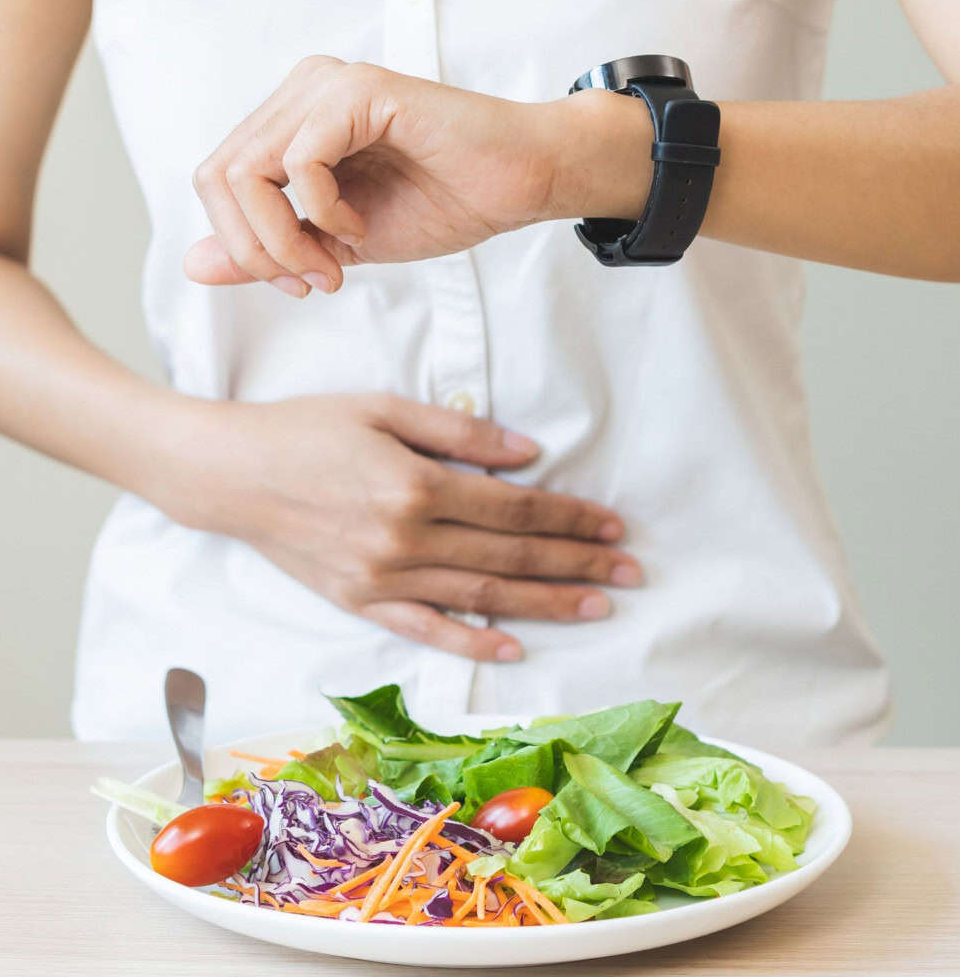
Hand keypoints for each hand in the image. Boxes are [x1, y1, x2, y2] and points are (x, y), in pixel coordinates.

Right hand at [179, 393, 640, 659]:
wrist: (230, 474)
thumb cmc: (306, 429)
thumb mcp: (383, 409)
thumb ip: (459, 433)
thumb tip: (529, 455)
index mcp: (416, 485)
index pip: (516, 509)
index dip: (570, 518)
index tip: (613, 525)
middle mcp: (405, 540)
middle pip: (510, 557)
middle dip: (577, 565)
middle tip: (630, 573)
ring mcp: (382, 579)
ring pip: (481, 598)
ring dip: (545, 605)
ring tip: (596, 608)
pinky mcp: (360, 602)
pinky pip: (425, 630)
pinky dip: (471, 642)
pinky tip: (513, 649)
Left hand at [184, 57, 652, 295]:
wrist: (520, 184)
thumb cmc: (444, 203)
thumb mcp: (338, 244)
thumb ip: (269, 251)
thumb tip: (192, 265)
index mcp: (289, 123)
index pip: (215, 181)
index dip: (243, 246)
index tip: (303, 285)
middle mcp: (298, 93)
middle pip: (215, 175)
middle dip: (256, 249)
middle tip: (314, 282)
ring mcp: (325, 87)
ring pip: (246, 169)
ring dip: (284, 237)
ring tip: (337, 263)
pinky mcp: (359, 93)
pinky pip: (301, 161)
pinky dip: (323, 211)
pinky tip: (361, 227)